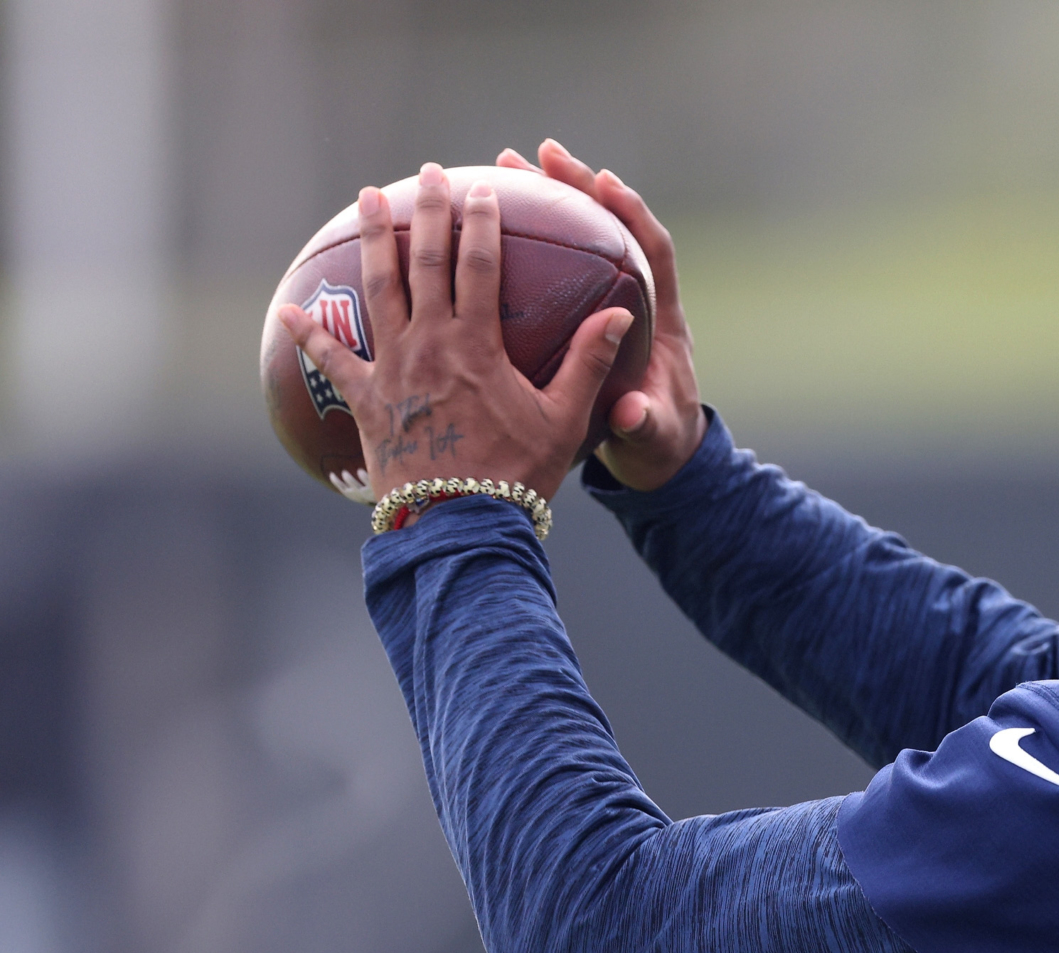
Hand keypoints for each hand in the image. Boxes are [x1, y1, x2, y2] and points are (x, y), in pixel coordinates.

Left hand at [277, 164, 633, 504]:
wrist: (460, 524)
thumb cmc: (518, 475)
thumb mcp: (565, 420)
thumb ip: (588, 363)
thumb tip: (619, 315)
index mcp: (477, 346)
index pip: (479, 267)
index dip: (482, 224)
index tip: (484, 190)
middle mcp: (429, 346)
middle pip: (425, 264)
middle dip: (427, 213)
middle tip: (426, 174)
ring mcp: (392, 370)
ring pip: (378, 290)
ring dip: (374, 241)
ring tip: (368, 199)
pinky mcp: (366, 401)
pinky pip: (331, 360)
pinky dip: (310, 333)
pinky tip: (291, 309)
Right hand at [497, 140, 704, 490]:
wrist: (651, 456)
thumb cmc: (656, 442)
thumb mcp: (649, 436)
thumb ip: (642, 422)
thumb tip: (631, 411)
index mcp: (662, 320)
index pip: (653, 250)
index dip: (632, 214)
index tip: (605, 181)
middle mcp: (634, 298)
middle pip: (608, 226)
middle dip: (576, 186)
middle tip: (540, 154)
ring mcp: (602, 301)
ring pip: (574, 237)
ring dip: (542, 200)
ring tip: (502, 166)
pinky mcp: (576, 311)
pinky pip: (548, 264)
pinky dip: (520, 240)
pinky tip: (476, 223)